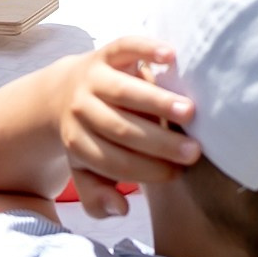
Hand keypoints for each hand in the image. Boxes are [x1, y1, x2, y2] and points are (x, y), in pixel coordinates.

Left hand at [58, 40, 200, 219]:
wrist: (64, 91)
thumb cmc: (89, 137)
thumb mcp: (85, 170)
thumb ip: (98, 196)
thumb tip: (122, 209)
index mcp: (76, 142)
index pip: (112, 161)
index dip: (145, 170)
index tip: (176, 174)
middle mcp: (81, 109)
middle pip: (119, 128)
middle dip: (158, 142)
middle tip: (193, 152)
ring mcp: (93, 77)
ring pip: (123, 91)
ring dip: (157, 102)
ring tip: (190, 113)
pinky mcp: (105, 52)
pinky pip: (124, 47)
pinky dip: (147, 49)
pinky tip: (171, 56)